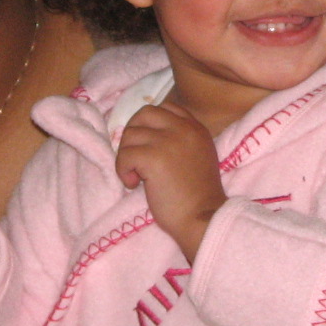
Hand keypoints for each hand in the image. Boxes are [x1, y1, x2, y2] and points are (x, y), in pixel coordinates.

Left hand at [115, 101, 227, 262]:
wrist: (203, 218)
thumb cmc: (199, 196)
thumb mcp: (198, 156)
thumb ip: (180, 140)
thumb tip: (146, 135)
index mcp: (196, 128)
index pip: (166, 107)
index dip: (150, 124)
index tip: (147, 144)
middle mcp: (184, 128)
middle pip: (144, 114)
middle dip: (133, 134)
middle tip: (135, 158)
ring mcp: (168, 141)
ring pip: (130, 134)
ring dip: (126, 155)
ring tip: (136, 176)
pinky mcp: (153, 157)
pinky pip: (125, 154)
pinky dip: (123, 170)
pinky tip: (133, 185)